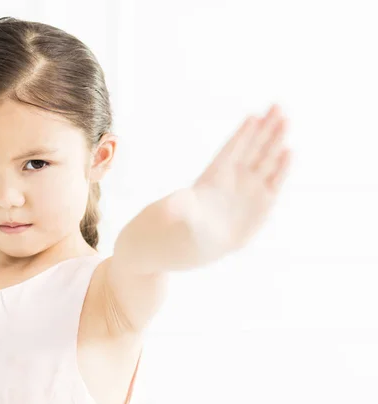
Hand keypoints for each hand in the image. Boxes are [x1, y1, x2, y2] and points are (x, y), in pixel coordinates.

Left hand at [189, 104, 292, 259]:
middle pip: (251, 147)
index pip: (230, 150)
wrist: (200, 243)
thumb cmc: (186, 226)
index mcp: (213, 175)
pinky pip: (275, 181)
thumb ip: (179, 209)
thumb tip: (169, 207)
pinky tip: (289, 151)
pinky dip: (282, 167)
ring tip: (285, 119)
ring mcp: (250, 187)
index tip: (252, 116)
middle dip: (264, 127)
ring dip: (276, 140)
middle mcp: (234, 177)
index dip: (241, 134)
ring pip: (266, 158)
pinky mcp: (264, 202)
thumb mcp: (180, 217)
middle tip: (277, 106)